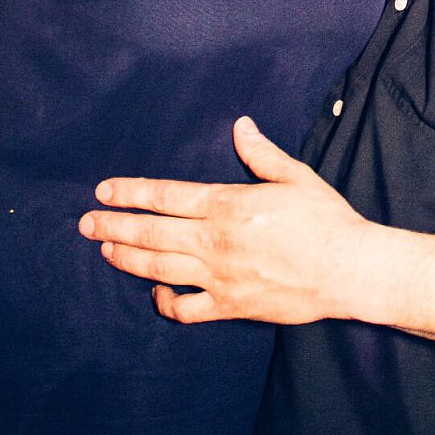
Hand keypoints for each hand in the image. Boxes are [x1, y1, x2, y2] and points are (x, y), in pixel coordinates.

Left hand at [78, 116, 368, 324]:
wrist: (349, 270)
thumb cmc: (326, 219)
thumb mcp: (295, 176)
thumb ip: (261, 154)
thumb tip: (240, 126)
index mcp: (228, 205)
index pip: (166, 196)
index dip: (131, 192)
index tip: (104, 192)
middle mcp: (216, 241)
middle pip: (152, 232)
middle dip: (114, 226)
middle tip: (86, 224)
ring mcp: (220, 276)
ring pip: (160, 268)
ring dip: (128, 258)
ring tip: (106, 251)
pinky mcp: (231, 305)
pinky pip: (186, 308)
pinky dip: (165, 302)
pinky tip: (155, 293)